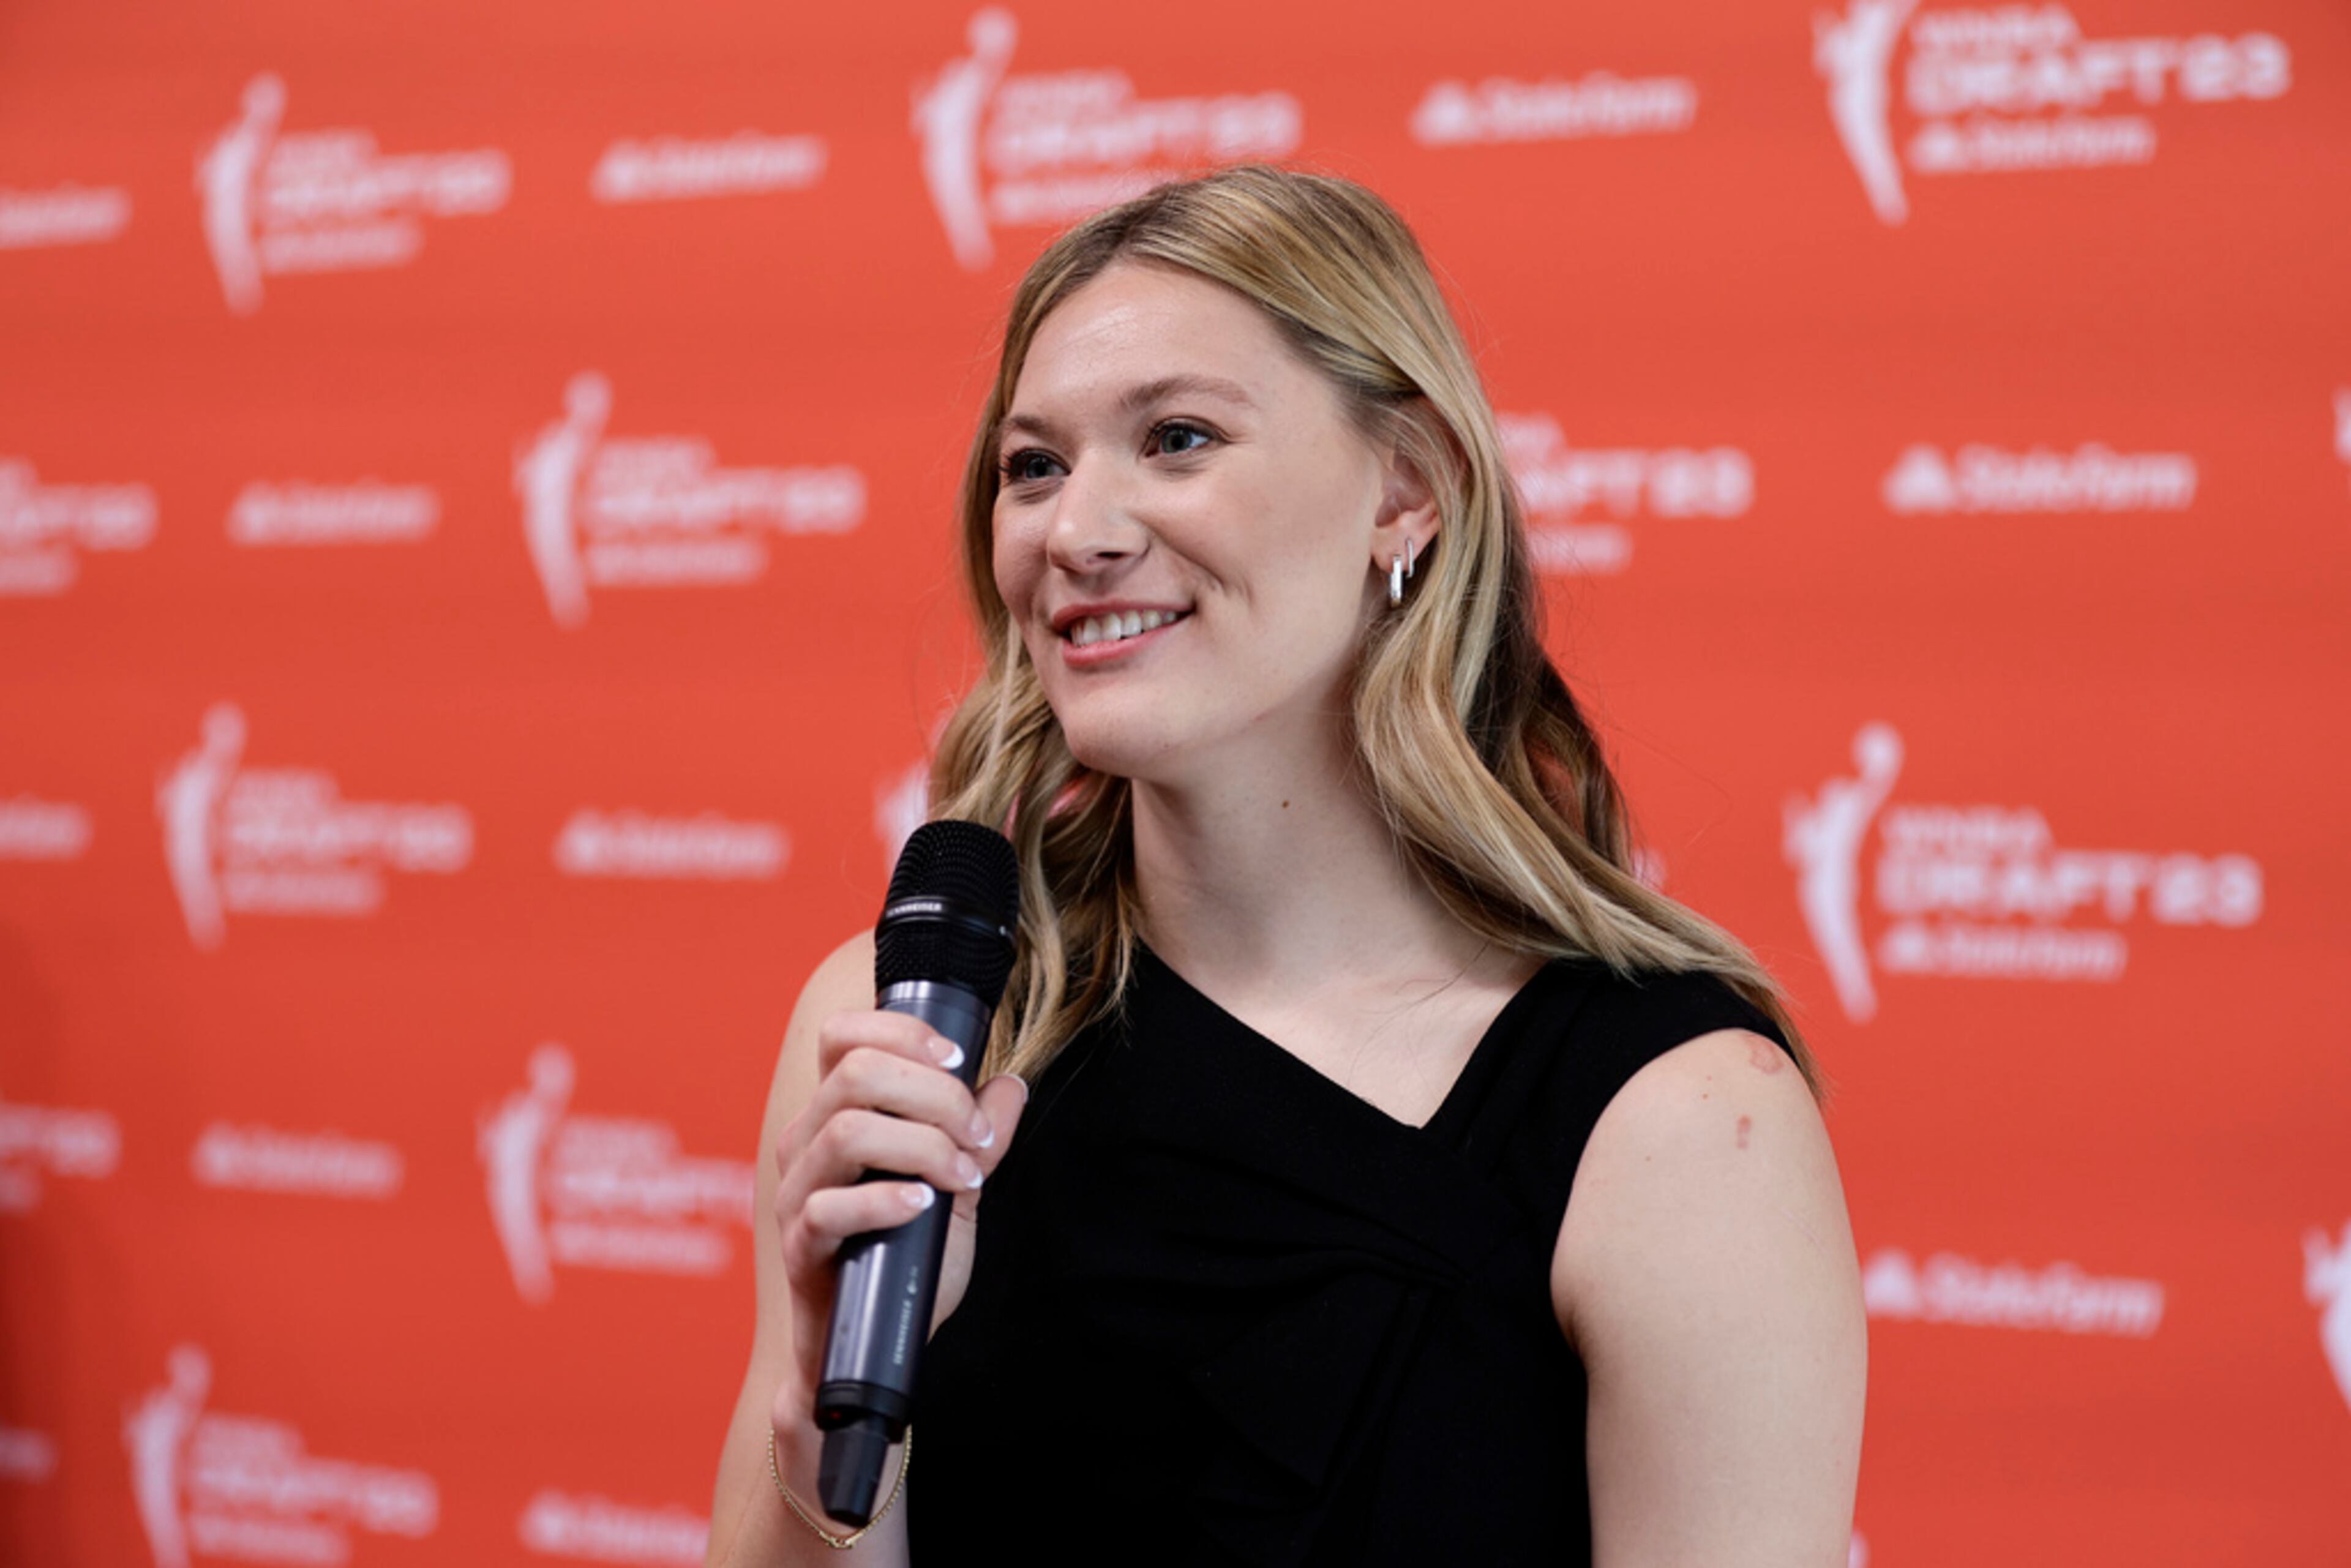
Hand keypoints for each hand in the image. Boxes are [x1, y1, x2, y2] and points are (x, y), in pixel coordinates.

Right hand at [767, 1008, 1027, 1431]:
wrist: (872, 1352)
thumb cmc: (905, 1264)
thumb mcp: (957, 1192)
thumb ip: (980, 1137)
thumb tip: (1009, 1084)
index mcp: (835, 1114)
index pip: (845, 1035)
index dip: (903, 1032)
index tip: (958, 1061)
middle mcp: (806, 1143)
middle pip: (856, 1072)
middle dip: (934, 1093)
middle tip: (975, 1136)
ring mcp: (797, 1194)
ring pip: (846, 1130)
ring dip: (922, 1144)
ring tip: (963, 1176)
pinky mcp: (799, 1248)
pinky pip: (828, 1208)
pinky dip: (883, 1200)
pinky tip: (922, 1205)